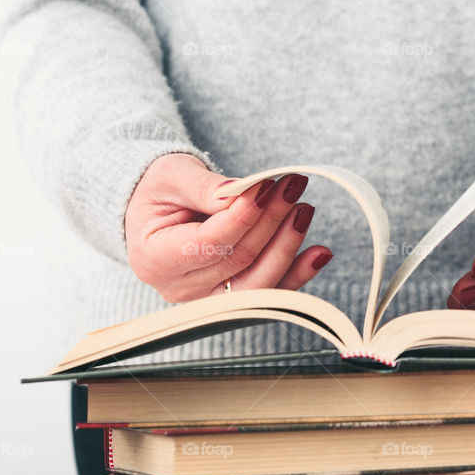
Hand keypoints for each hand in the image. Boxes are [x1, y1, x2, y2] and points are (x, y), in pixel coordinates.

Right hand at [125, 153, 331, 302]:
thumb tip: (244, 195)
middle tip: (292, 187)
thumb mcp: (172, 176)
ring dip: (287, 245)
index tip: (266, 187)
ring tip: (304, 210)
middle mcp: (180, 288)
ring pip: (259, 282)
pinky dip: (298, 273)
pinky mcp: (233, 297)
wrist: (157, 210)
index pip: (208, 243)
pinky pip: (271, 291)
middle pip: (238, 262)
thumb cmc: (159, 190)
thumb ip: (205, 187)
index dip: (242, 216)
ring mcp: (208, 298)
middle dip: (271, 222)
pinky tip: (320, 253)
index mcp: (154, 258)